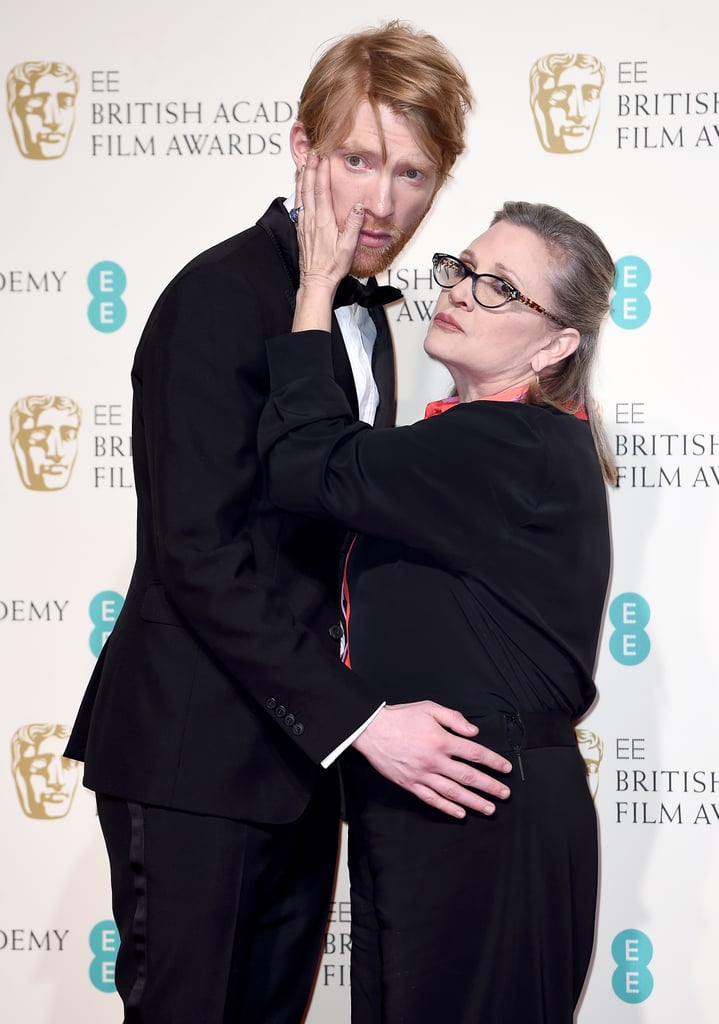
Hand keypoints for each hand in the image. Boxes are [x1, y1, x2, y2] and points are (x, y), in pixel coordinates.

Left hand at [292, 153, 365, 331]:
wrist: (316, 281)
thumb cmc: (333, 266)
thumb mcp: (348, 247)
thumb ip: (354, 225)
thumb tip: (359, 207)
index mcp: (323, 221)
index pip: (322, 190)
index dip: (322, 171)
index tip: (323, 156)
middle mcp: (311, 220)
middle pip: (308, 187)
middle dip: (310, 168)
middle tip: (312, 152)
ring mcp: (304, 224)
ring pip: (301, 194)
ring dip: (302, 177)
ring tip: (303, 163)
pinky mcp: (301, 230)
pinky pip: (299, 204)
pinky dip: (299, 191)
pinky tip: (299, 187)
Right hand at [352, 701, 511, 818]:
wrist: (371, 730)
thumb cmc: (401, 717)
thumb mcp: (429, 708)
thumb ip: (454, 718)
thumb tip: (474, 731)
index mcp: (441, 740)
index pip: (475, 753)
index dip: (493, 762)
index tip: (505, 769)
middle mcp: (435, 760)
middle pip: (468, 776)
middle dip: (489, 786)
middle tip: (504, 794)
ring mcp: (422, 775)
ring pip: (453, 792)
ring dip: (474, 802)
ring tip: (489, 809)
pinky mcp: (411, 784)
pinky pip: (432, 800)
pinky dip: (447, 809)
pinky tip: (460, 814)